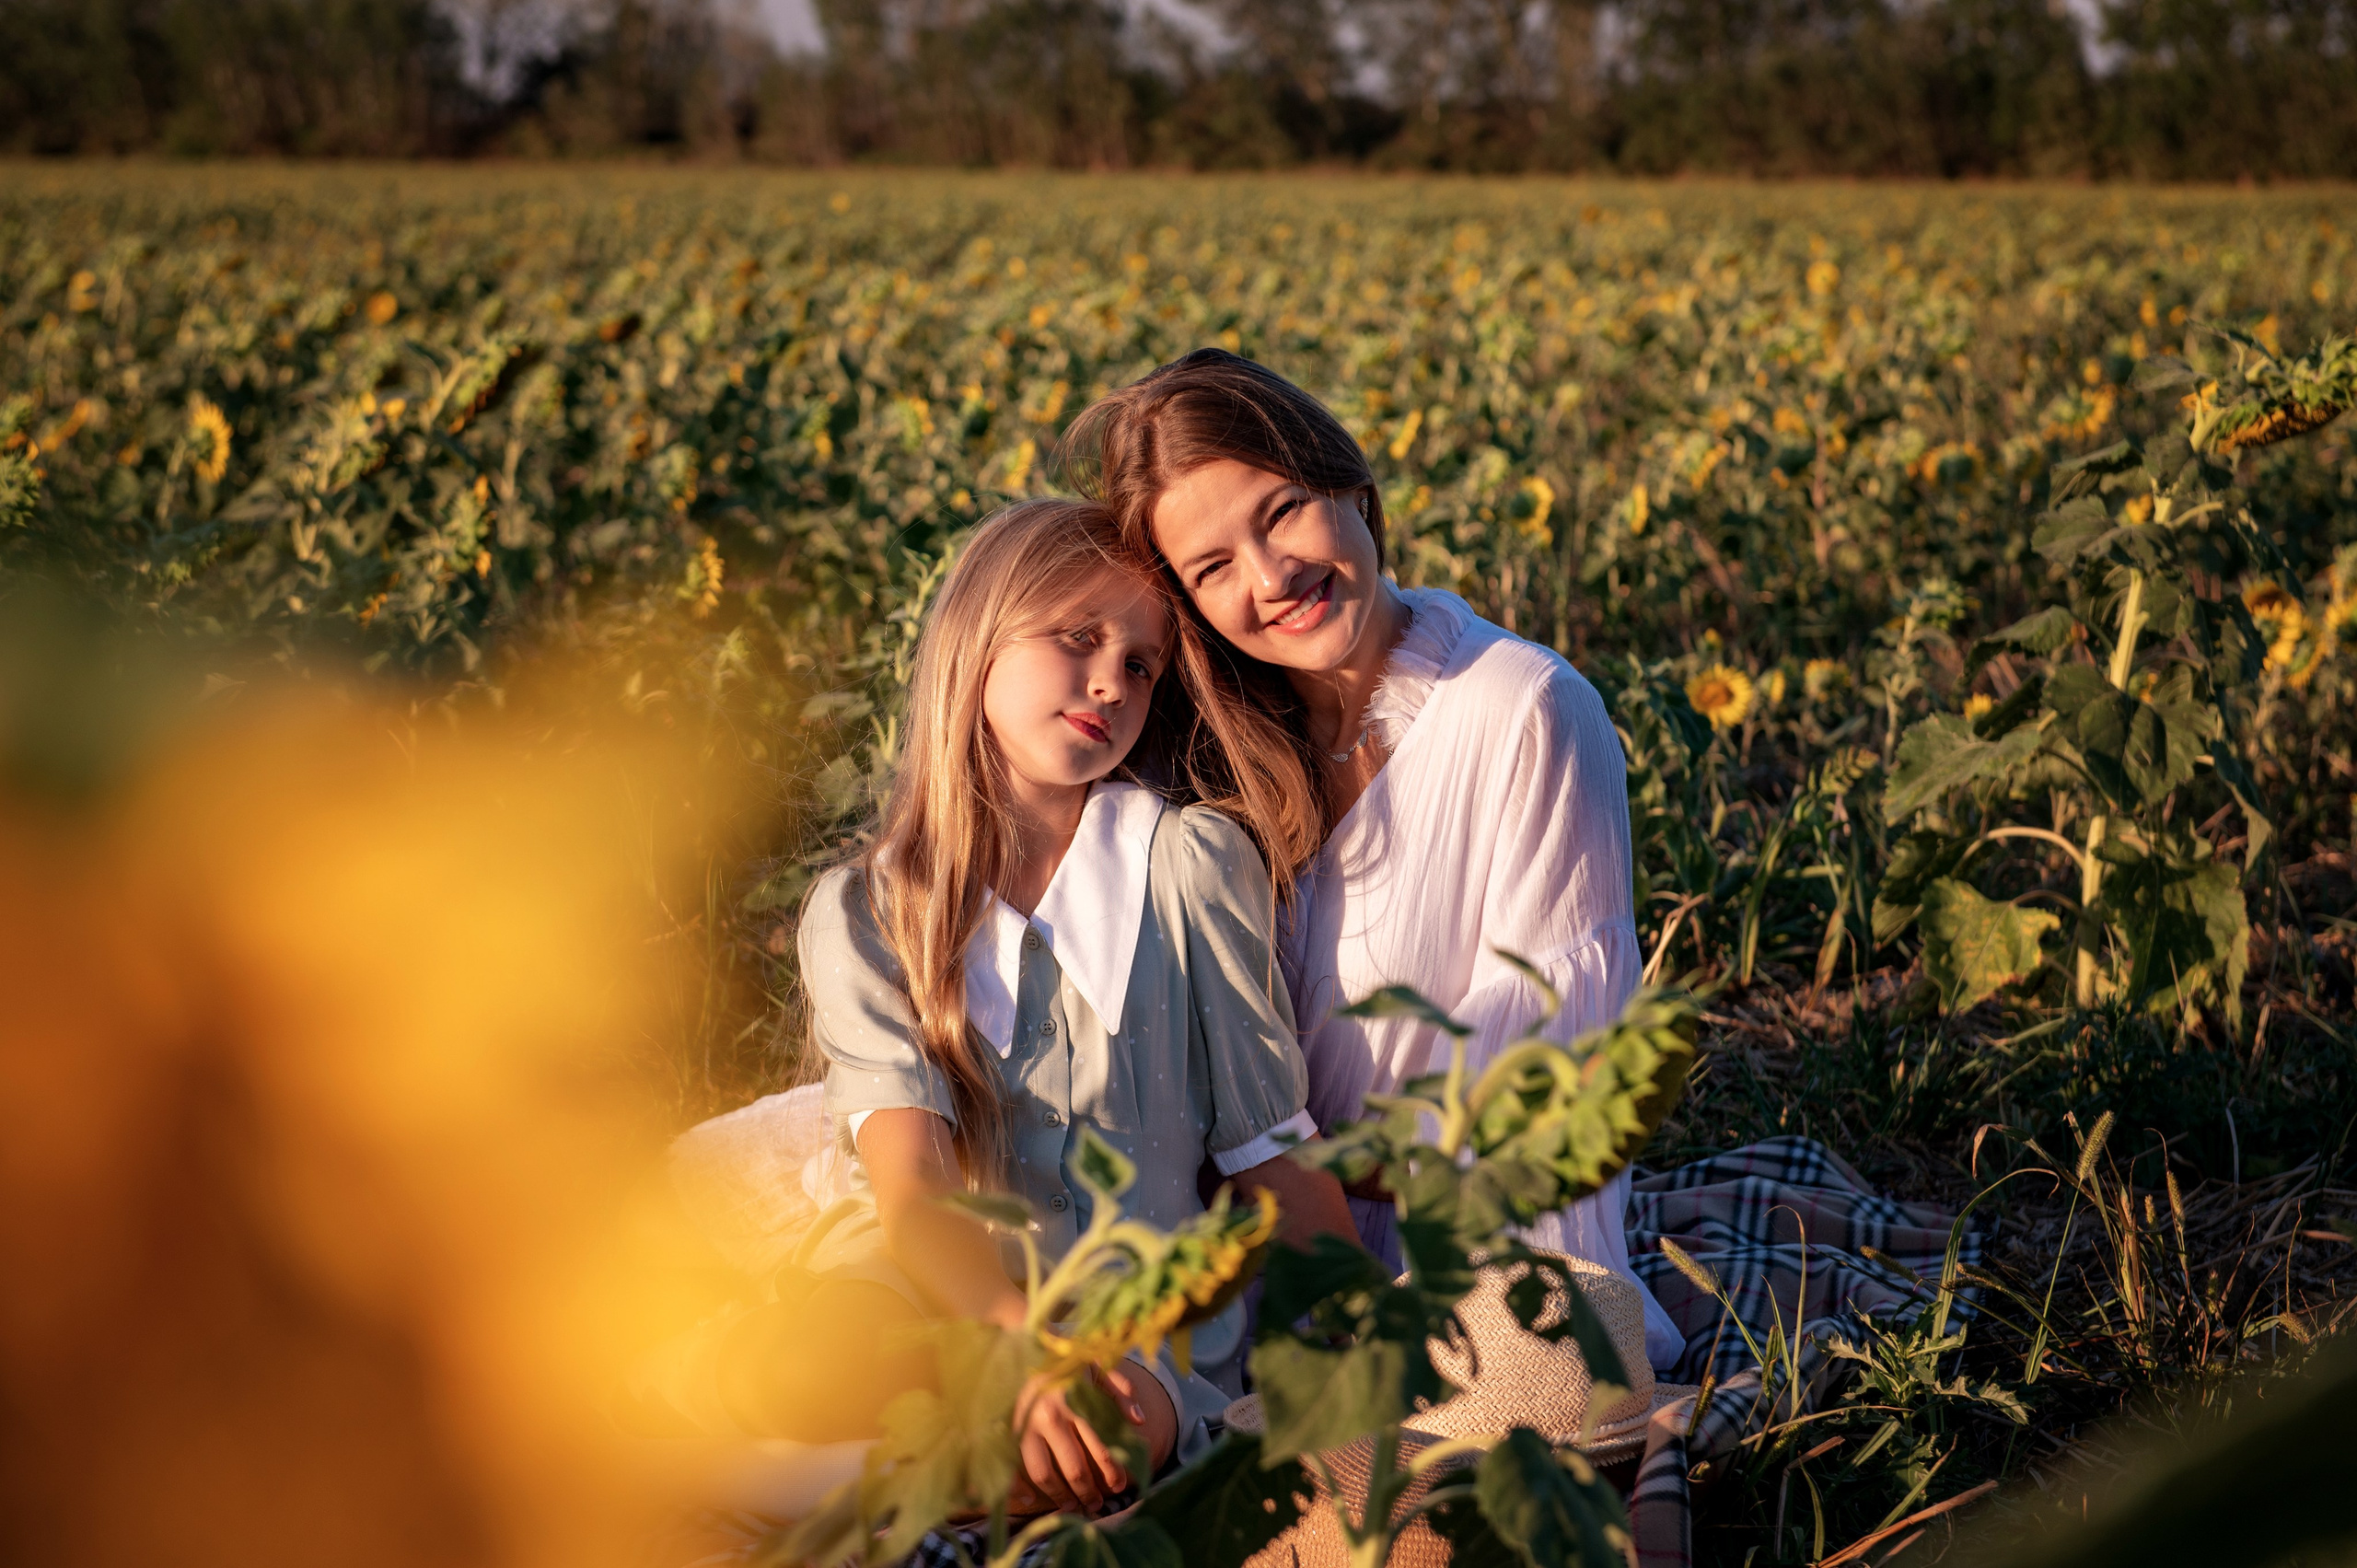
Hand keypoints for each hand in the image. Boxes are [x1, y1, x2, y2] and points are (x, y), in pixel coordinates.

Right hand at [1007, 1364, 1165, 1515]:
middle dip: (1088, 1492)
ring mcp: (1025, 1426)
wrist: (1023, 1341)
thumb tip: (1139, 1421)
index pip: (1100, 1448)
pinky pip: (1012, 1465)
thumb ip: (1120, 1392)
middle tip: (1097, 1505)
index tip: (1120, 1486)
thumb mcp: (1098, 1366)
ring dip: (1059, 1496)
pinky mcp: (1008, 1430)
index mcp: (1076, 1401)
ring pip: (1043, 1474)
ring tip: (1072, 1506)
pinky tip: (1031, 1500)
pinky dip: (1019, 1487)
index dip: (1113, 1472)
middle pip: (1073, 1468)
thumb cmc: (1066, 1358)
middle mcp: (1049, 1417)